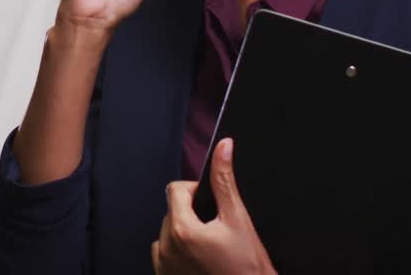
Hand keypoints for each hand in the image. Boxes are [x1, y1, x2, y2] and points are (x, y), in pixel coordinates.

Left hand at [152, 139, 275, 274]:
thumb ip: (225, 181)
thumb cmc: (247, 268)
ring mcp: (164, 266)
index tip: (212, 205)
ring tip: (209, 246)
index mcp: (181, 230)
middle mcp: (166, 249)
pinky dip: (177, 251)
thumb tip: (223, 147)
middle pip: (172, 211)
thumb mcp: (238, 219)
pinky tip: (199, 258)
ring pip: (167, 232)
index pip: (175, 189)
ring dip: (183, 232)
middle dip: (192, 213)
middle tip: (216, 229)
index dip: (195, 190)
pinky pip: (163, 253)